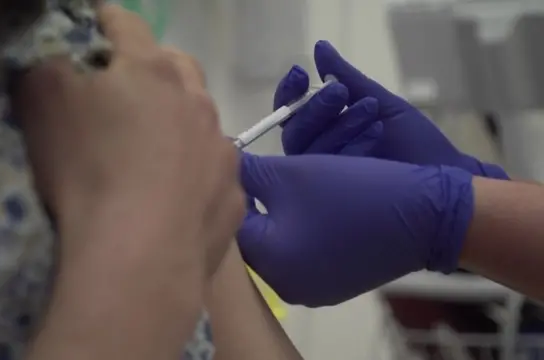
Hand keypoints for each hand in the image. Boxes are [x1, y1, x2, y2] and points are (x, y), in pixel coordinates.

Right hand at [16, 4, 243, 286]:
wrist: (140, 259)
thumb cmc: (87, 172)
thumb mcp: (43, 105)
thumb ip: (50, 68)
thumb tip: (62, 64)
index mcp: (152, 72)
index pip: (127, 26)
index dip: (106, 22)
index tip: (94, 28)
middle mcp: (197, 104)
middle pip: (178, 68)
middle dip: (155, 69)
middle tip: (130, 89)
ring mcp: (222, 153)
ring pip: (204, 122)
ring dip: (183, 125)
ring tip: (157, 152)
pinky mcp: (232, 199)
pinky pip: (216, 175)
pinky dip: (198, 176)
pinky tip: (179, 199)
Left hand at [238, 153, 473, 306]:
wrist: (425, 215)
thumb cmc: (353, 191)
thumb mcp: (293, 173)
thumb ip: (249, 172)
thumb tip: (224, 164)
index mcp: (271, 263)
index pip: (232, 225)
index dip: (231, 191)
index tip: (235, 165)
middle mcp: (287, 287)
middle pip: (255, 239)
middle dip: (254, 203)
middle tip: (259, 172)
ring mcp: (313, 290)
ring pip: (279, 246)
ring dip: (278, 215)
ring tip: (284, 186)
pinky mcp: (334, 285)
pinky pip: (302, 255)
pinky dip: (301, 230)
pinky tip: (310, 208)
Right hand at [276, 40, 507, 179]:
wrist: (444, 175)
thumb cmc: (414, 141)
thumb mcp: (380, 102)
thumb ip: (347, 78)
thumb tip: (319, 47)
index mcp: (323, 129)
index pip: (291, 111)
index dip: (290, 92)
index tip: (301, 71)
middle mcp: (317, 153)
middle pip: (294, 131)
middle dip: (314, 108)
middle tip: (340, 92)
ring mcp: (325, 178)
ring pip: (308, 152)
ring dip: (338, 126)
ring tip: (370, 109)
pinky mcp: (336, 198)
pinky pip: (328, 172)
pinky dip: (351, 147)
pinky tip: (377, 134)